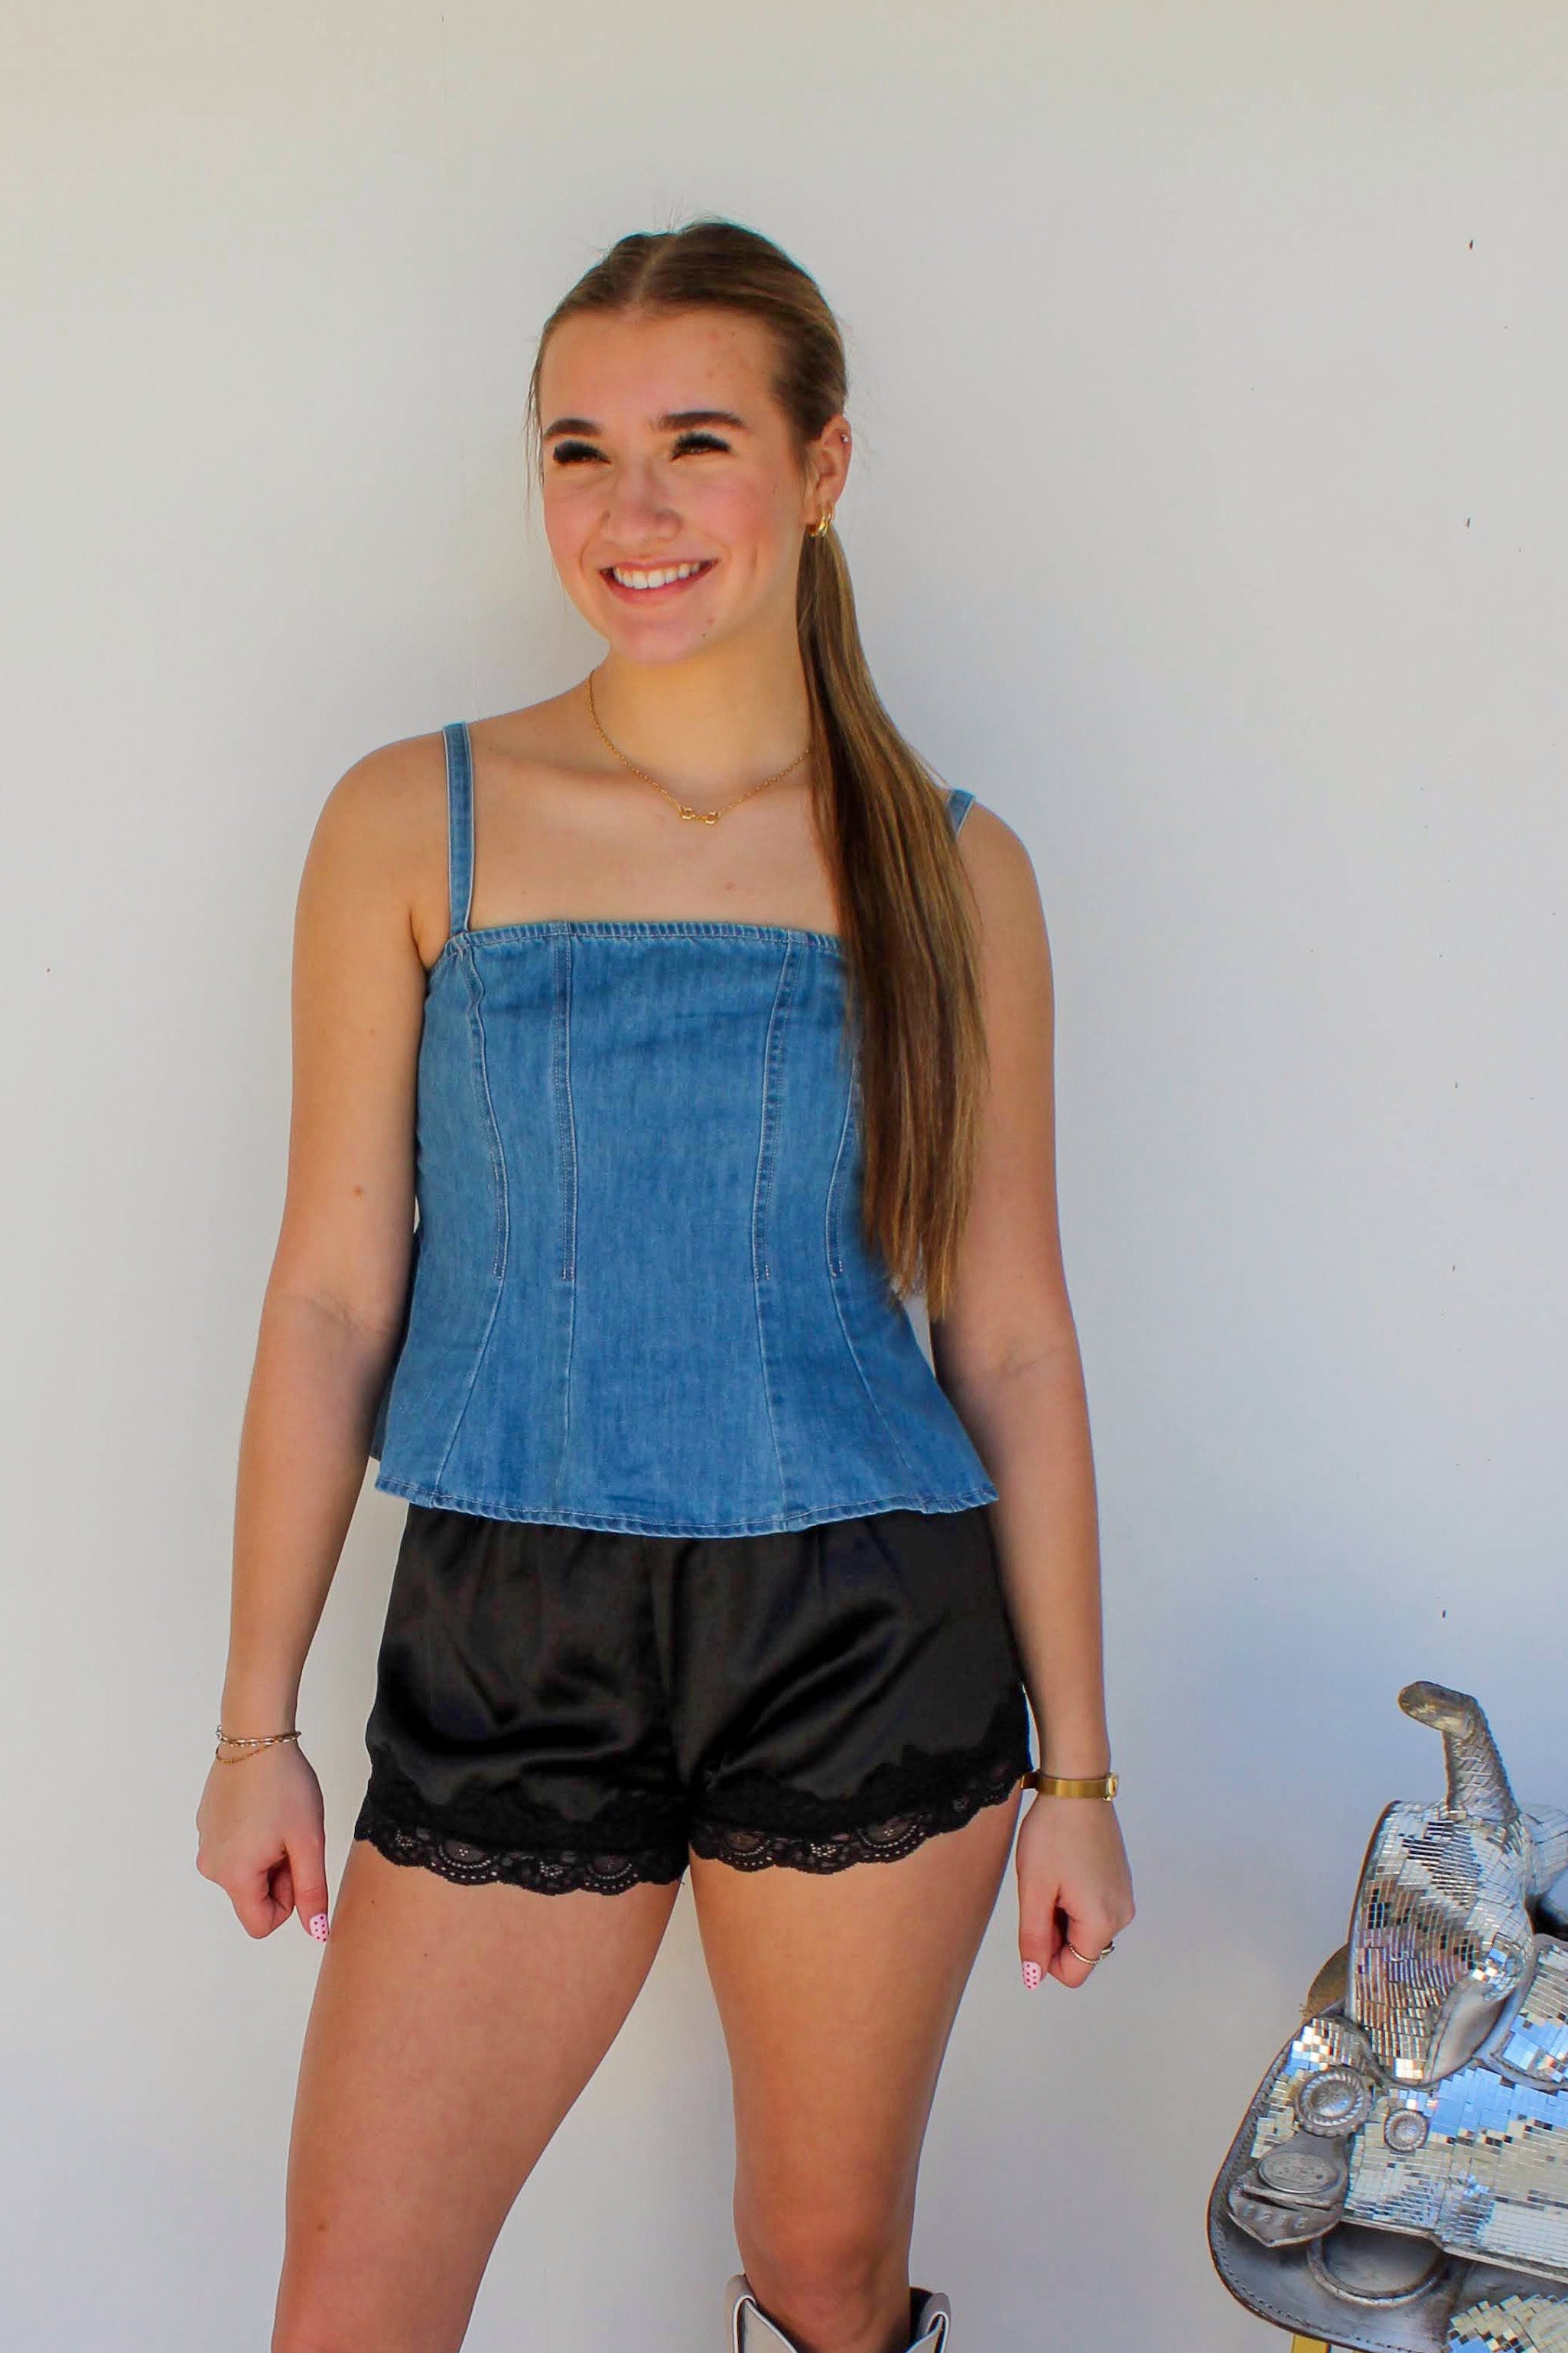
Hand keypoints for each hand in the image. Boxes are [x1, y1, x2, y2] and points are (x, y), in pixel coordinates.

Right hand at [195, 1741, 330, 1940]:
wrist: (257, 1736)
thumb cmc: (285, 1786)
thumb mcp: (308, 1842)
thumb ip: (312, 1892)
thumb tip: (315, 1933)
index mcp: (233, 1876)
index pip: (261, 1924)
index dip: (288, 1900)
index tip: (297, 1863)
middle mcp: (211, 1867)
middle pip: (254, 1897)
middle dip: (279, 1874)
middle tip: (292, 1835)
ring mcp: (205, 1844)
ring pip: (247, 1873)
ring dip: (268, 1856)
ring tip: (278, 1819)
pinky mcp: (206, 1825)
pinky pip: (235, 1850)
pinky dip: (254, 1839)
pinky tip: (263, 1808)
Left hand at [1016, 1790, 1133, 1990]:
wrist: (1076, 1787)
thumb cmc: (1053, 1834)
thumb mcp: (1034, 1890)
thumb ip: (1034, 1940)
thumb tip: (1035, 1978)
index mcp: (1103, 1922)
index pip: (1073, 1972)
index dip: (1045, 1956)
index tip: (1034, 1919)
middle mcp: (1122, 1914)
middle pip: (1080, 1950)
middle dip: (1054, 1932)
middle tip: (1040, 1891)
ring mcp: (1123, 1896)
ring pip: (1085, 1928)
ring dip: (1062, 1914)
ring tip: (1052, 1877)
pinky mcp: (1120, 1880)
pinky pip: (1094, 1908)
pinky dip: (1074, 1900)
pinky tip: (1063, 1869)